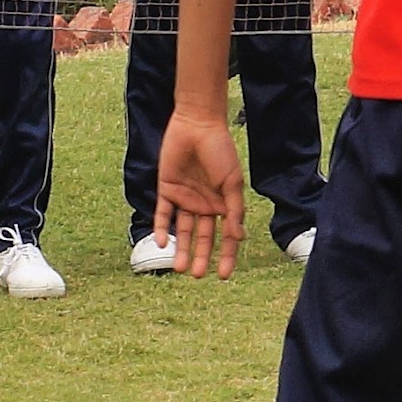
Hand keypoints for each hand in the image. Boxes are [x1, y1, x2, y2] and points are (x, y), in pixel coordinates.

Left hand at [158, 107, 248, 274]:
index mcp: (223, 204)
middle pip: (203, 237)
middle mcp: (204, 205)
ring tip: (180, 269)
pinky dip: (162, 229)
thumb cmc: (220, 151)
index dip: (225, 256)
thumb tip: (239, 238)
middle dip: (201, 257)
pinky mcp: (167, 190)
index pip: (225, 236)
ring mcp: (185, 198)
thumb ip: (233, 210)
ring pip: (183, 230)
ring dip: (182, 249)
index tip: (222, 275)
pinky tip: (163, 244)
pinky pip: (163, 214)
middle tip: (197, 276)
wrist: (197, 125)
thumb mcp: (232, 182)